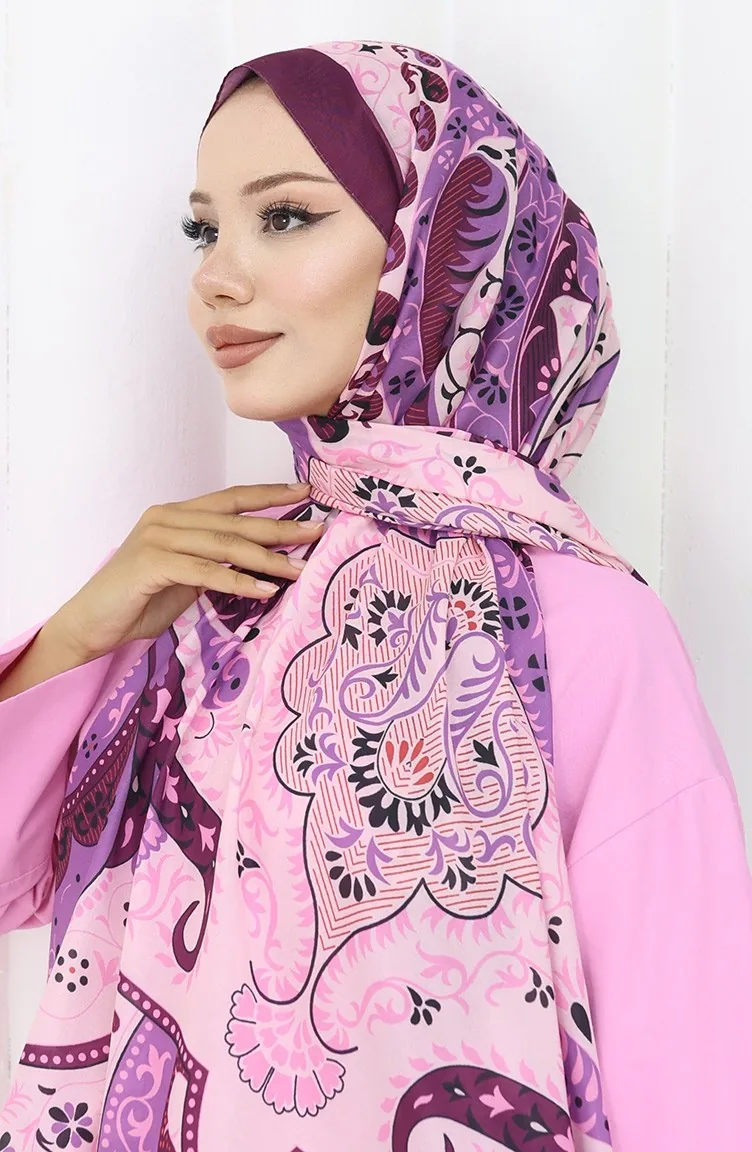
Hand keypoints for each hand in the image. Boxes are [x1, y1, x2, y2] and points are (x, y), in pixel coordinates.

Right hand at [50, 482, 322, 659]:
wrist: (91, 624)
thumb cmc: (139, 601)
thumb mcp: (187, 575)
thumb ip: (217, 560)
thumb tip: (261, 560)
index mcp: (176, 514)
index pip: (230, 498)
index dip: (269, 493)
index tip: (306, 491)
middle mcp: (167, 518)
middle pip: (235, 520)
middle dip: (280, 526)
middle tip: (318, 531)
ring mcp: (157, 538)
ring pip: (225, 544)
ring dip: (268, 559)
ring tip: (299, 569)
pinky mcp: (152, 564)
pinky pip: (206, 571)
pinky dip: (238, 581)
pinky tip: (264, 590)